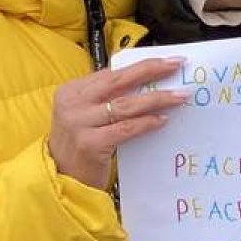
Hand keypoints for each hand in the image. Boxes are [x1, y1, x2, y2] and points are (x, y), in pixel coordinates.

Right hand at [48, 57, 185, 189]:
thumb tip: (148, 81)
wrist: (61, 180)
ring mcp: (79, 123)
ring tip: (180, 96)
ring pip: (126, 104)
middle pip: (118, 80)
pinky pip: (125, 128)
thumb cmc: (80, 145)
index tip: (167, 61)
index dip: (141, 65)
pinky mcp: (89, 144)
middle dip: (151, 70)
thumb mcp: (86, 115)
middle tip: (176, 64)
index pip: (112, 72)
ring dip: (157, 98)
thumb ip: (107, 98)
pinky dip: (146, 123)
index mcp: (72, 90)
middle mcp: (73, 103)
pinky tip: (163, 120)